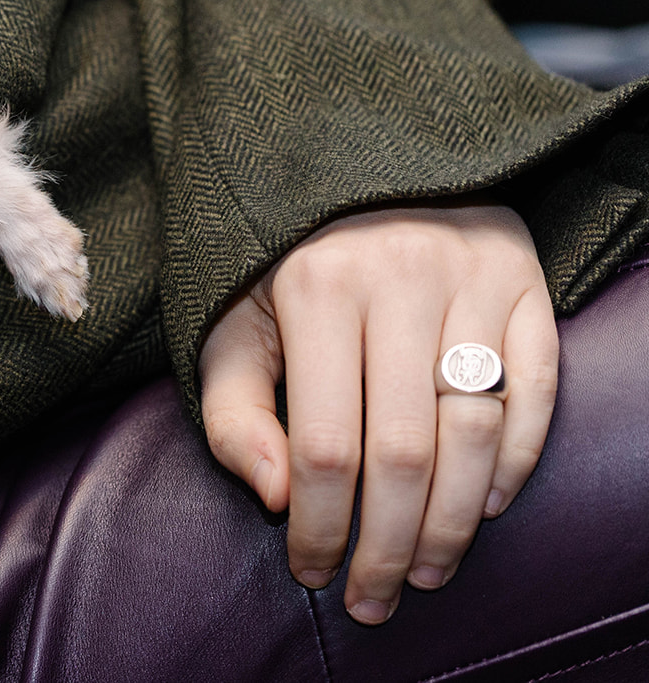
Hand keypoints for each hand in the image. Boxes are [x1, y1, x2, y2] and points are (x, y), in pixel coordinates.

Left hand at [198, 204, 557, 623]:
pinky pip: (534, 391)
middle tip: (377, 598)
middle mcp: (397, 277)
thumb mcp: (231, 327)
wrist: (356, 168)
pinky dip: (514, 462)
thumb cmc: (281, 267)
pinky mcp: (524, 278)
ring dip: (454, 523)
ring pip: (474, 432)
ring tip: (428, 570)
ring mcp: (470, 276)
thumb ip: (234, 414)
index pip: (324, 446)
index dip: (321, 528)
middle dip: (389, 546)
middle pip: (404, 452)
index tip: (313, 574)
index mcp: (314, 288)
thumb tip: (276, 499)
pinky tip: (482, 507)